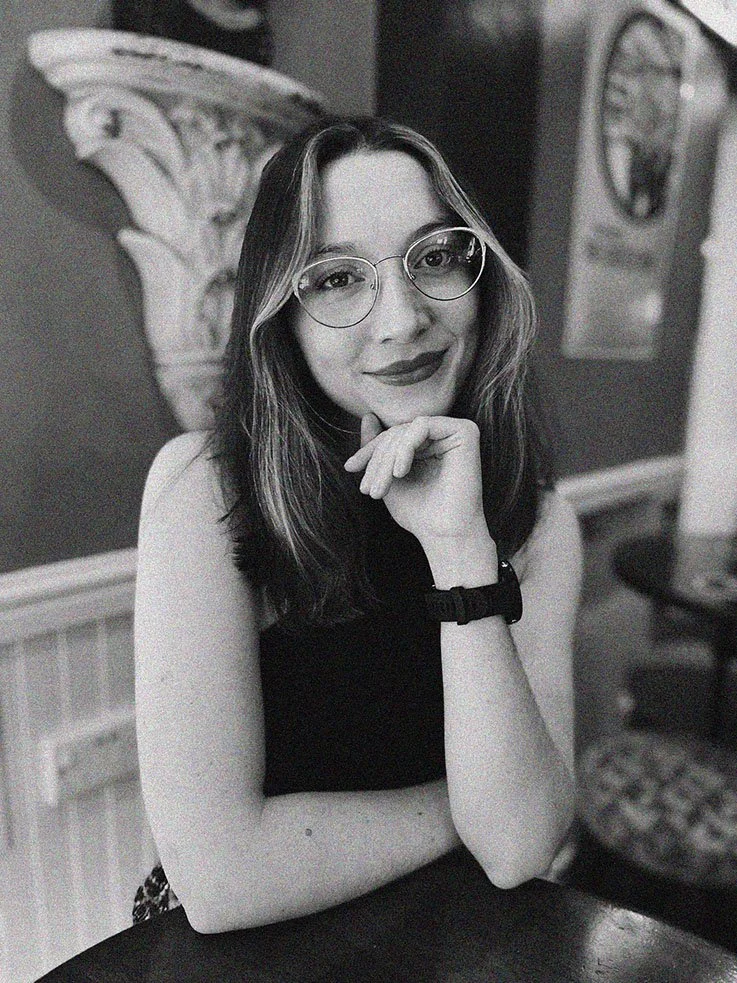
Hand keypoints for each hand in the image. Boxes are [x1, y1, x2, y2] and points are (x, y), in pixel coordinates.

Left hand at [344, 413, 487, 545]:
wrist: (444, 536)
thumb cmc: (419, 513)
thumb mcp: (388, 478)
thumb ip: (378, 448)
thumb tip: (367, 417)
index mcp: (429, 444)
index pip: (391, 437)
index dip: (369, 452)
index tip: (350, 468)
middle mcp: (444, 435)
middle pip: (397, 433)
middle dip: (377, 460)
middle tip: (368, 490)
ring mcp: (456, 432)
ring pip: (406, 430)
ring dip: (387, 460)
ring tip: (380, 489)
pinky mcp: (465, 432)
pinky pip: (422, 426)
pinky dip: (405, 448)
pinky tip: (400, 473)